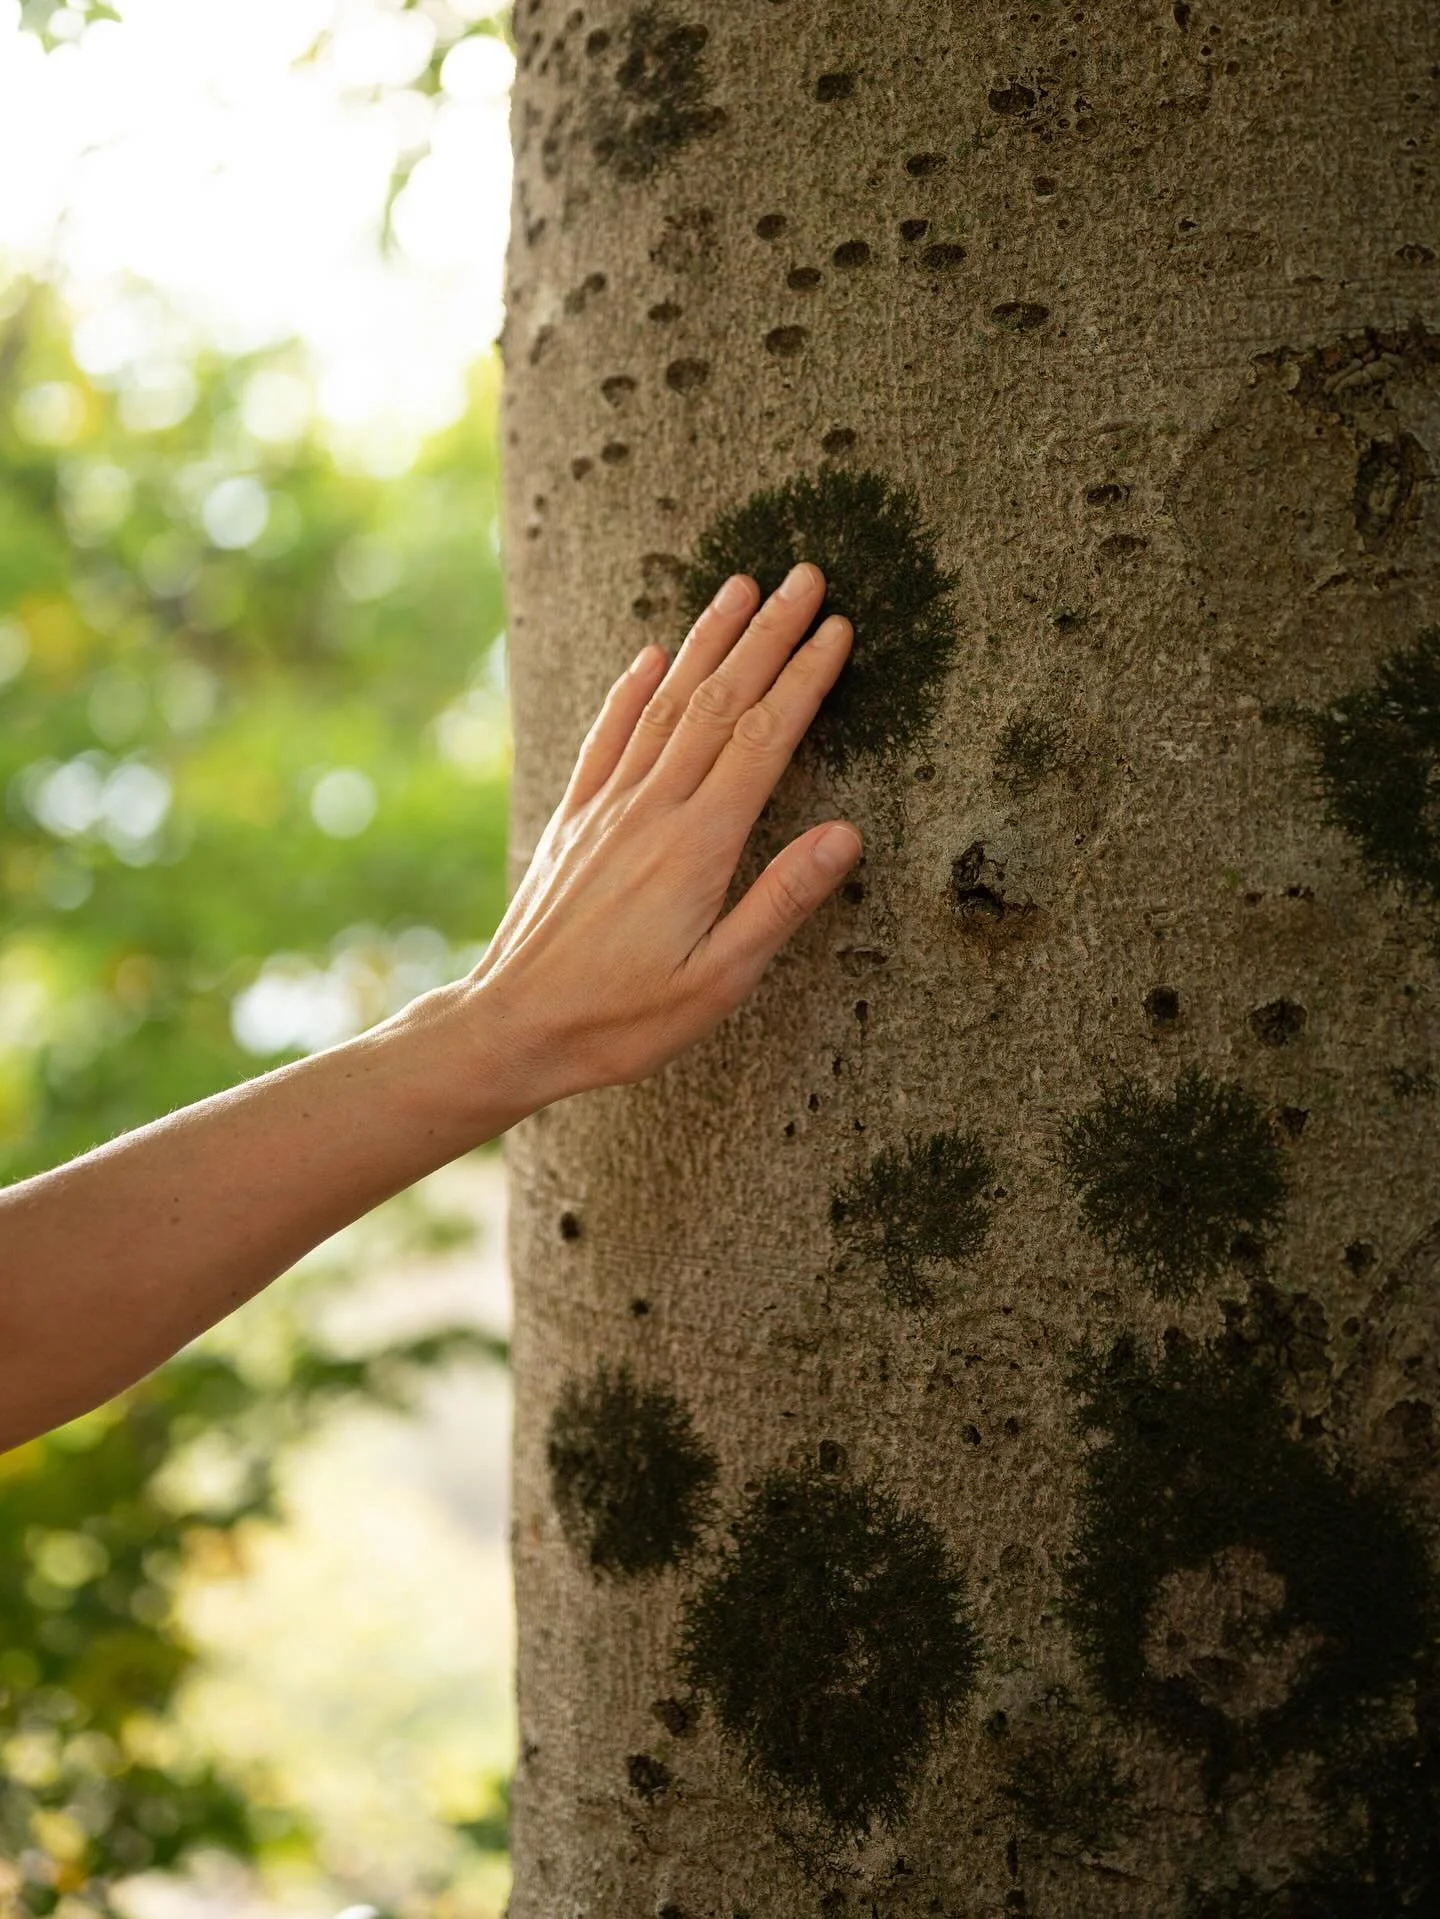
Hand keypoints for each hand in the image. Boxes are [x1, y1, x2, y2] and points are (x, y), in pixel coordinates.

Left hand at [470, 561, 861, 1105]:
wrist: (514, 1027)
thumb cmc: (623, 1019)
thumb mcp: (719, 981)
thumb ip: (780, 902)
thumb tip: (845, 834)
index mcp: (698, 845)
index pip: (763, 740)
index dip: (804, 679)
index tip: (838, 628)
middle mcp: (651, 809)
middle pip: (719, 702)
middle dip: (767, 635)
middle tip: (806, 576)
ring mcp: (607, 809)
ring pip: (665, 705)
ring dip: (707, 641)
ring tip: (740, 587)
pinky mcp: (575, 821)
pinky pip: (607, 737)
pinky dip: (631, 690)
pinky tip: (650, 655)